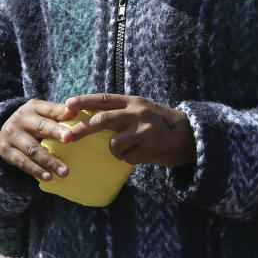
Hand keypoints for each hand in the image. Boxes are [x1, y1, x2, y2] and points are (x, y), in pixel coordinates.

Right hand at [0, 99, 72, 180]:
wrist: (2, 131)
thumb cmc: (32, 123)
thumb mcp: (41, 114)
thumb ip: (58, 115)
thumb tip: (85, 117)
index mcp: (34, 107)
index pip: (50, 109)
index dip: (62, 112)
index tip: (74, 115)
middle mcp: (21, 119)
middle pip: (41, 126)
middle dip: (56, 132)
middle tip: (69, 139)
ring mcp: (12, 135)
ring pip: (33, 149)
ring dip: (50, 161)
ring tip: (65, 171)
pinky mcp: (6, 151)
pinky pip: (23, 162)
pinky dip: (36, 170)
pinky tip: (48, 177)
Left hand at [63, 94, 195, 166]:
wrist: (190, 135)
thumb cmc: (159, 123)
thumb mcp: (142, 109)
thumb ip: (122, 112)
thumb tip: (92, 120)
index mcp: (133, 101)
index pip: (104, 99)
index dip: (84, 101)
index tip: (66, 105)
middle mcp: (138, 113)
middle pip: (103, 119)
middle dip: (82, 128)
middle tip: (67, 137)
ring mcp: (145, 130)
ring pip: (114, 144)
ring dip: (115, 151)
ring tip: (127, 150)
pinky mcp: (151, 148)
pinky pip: (128, 158)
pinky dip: (129, 159)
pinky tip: (142, 155)